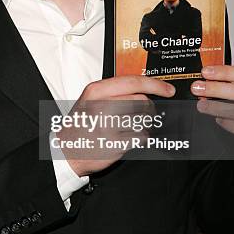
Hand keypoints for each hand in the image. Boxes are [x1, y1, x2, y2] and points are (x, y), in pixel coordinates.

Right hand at [59, 76, 174, 176]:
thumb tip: (144, 89)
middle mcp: (101, 106)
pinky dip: (141, 137)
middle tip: (145, 114)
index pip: (133, 82)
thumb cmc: (79, 124)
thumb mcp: (90, 99)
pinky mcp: (115, 144)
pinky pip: (141, 137)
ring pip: (144, 119)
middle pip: (142, 101)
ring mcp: (108, 126)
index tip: (168, 90)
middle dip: (149, 108)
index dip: (155, 85)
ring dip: (145, 124)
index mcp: (96, 91)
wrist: (65, 151)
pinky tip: (130, 138)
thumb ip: (113, 91)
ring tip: (133, 126)